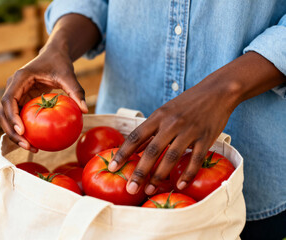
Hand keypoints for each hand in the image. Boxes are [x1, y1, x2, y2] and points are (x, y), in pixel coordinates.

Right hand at [0, 45, 87, 152]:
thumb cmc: (60, 63)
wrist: (54, 55)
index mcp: (19, 78)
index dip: (12, 116)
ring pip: (6, 118)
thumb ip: (76, 91)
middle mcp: (12, 87)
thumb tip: (85, 110)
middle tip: (28, 146)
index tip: (22, 131)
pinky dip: (22, 130)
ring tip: (31, 148)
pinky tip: (35, 142)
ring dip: (14, 134)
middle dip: (11, 131)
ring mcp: (14, 95)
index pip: (8, 100)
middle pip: (2, 113)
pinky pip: (16, 118)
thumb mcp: (68, 75)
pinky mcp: (20, 101)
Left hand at [108, 52, 285, 195]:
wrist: (217, 91)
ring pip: (171, 157)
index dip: (123, 153)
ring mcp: (189, 131)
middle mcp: (171, 123)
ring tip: (149, 190)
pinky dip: (187, 174)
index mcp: (158, 116)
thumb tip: (133, 149)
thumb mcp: (164, 112)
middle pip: (152, 151)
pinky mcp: (206, 138)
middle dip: (139, 172)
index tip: (113, 167)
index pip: (135, 136)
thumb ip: (150, 131)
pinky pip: (195, 159)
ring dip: (159, 176)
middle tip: (130, 188)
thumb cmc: (187, 104)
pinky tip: (179, 185)